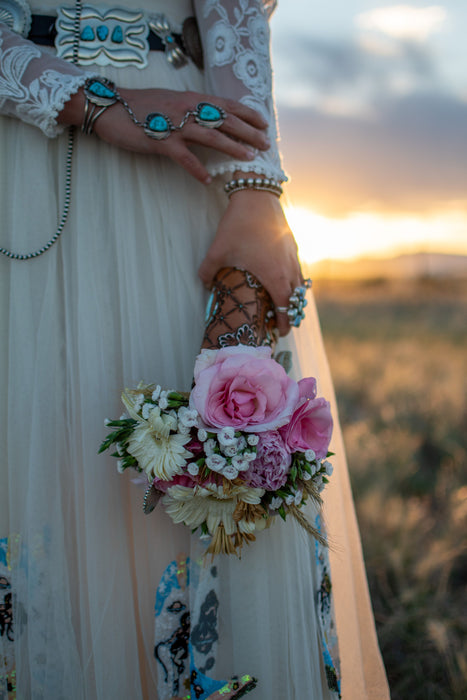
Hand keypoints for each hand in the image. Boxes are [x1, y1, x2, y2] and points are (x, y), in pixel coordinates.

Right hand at [58, 87, 269, 183]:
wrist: (110, 108)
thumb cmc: (141, 107)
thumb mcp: (172, 102)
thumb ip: (192, 110)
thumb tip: (211, 119)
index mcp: (191, 99)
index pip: (226, 105)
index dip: (247, 114)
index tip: (264, 124)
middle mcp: (187, 109)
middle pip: (224, 120)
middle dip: (248, 133)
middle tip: (266, 145)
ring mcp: (174, 125)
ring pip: (210, 136)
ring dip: (232, 148)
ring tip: (248, 159)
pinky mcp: (160, 141)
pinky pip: (183, 157)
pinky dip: (197, 170)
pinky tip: (208, 180)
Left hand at [198, 188, 302, 335]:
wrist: (257, 196)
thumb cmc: (239, 226)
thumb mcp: (217, 251)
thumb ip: (208, 272)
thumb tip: (205, 285)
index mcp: (275, 277)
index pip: (286, 308)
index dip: (285, 323)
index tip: (280, 332)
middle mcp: (289, 269)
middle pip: (296, 300)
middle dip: (290, 313)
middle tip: (280, 322)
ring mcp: (293, 257)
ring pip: (299, 284)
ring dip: (292, 296)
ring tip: (282, 304)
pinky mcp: (293, 246)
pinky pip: (297, 270)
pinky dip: (292, 280)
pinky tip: (280, 278)